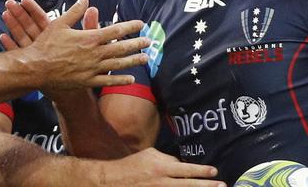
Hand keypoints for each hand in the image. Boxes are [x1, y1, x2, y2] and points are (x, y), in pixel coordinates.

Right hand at [4, 0, 149, 89]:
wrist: (35, 68)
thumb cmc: (45, 44)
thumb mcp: (59, 23)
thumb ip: (75, 11)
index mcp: (89, 38)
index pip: (115, 30)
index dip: (130, 27)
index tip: (140, 24)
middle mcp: (94, 53)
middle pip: (121, 48)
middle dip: (137, 44)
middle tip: (149, 42)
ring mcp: (92, 69)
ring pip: (118, 64)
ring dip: (133, 61)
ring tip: (145, 58)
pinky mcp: (87, 81)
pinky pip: (107, 80)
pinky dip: (120, 79)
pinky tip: (130, 78)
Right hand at [101, 148, 225, 185]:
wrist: (117, 180)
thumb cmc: (134, 164)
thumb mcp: (150, 155)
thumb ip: (167, 158)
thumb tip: (182, 164)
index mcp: (161, 167)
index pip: (185, 169)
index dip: (201, 170)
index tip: (214, 171)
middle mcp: (163, 181)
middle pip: (189, 184)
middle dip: (207, 185)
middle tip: (222, 185)